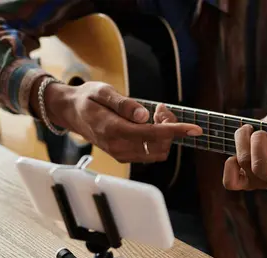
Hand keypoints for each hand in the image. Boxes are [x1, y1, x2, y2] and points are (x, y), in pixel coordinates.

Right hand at [32, 80, 201, 162]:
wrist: (71, 112)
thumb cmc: (87, 98)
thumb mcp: (102, 92)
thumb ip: (124, 104)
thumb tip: (144, 116)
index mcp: (114, 130)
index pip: (152, 134)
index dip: (176, 131)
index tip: (195, 129)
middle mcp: (119, 147)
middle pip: (160, 145)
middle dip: (169, 127)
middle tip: (160, 108)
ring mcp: (122, 154)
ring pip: (158, 151)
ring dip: (164, 133)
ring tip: (155, 113)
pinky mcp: (125, 156)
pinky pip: (150, 152)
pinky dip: (157, 138)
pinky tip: (149, 122)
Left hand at [222, 106, 266, 200]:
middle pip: (261, 170)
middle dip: (260, 145)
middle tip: (264, 133)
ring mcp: (255, 181)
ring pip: (245, 164)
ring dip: (244, 141)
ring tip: (250, 129)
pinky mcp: (240, 179)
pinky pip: (230, 181)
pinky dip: (230, 166)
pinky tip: (235, 153)